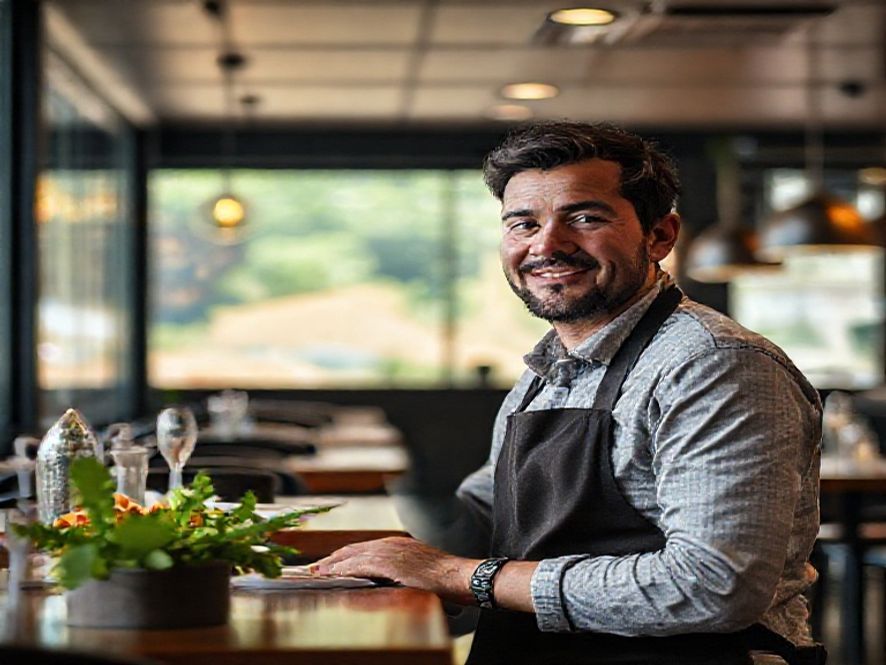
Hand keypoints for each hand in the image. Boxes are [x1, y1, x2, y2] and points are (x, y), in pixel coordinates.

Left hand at [311, 537, 478, 604]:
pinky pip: (359, 566)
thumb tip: (388, 580)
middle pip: (352, 549)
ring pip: (352, 556)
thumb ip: (401, 570)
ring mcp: (389, 552)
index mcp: (396, 545)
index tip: (328, 564)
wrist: (459, 575)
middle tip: (314, 568)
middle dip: (332, 559)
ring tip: (316, 572)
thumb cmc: (444, 577)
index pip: (363, 549)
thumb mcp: (419, 568)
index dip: (344, 556)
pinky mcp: (389, 564)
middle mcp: (390, 544)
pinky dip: (342, 570)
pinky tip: (331, 575)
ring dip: (331, 565)